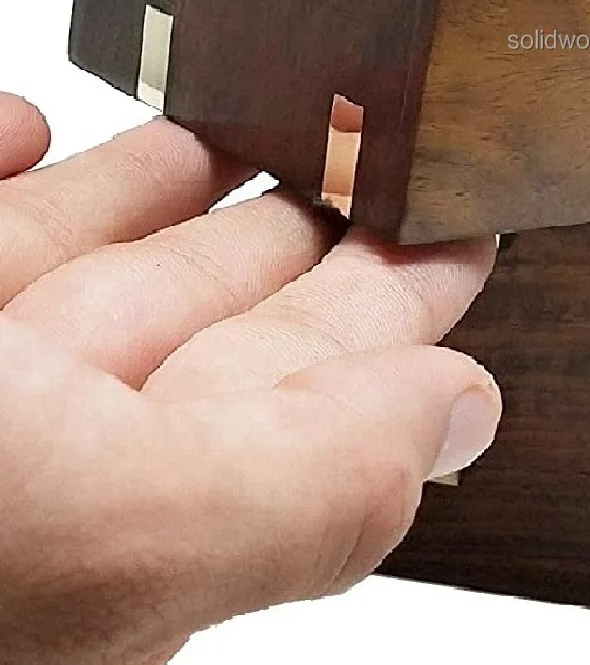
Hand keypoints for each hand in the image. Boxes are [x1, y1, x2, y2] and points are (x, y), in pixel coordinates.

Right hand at [0, 92, 502, 664]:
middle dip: (308, 235)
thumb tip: (466, 417)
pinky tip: (31, 136)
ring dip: (168, 196)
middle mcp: (39, 463)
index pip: (314, 395)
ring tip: (244, 129)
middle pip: (213, 318)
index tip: (469, 223)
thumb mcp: (107, 535)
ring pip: (89, 266)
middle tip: (385, 155)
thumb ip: (308, 485)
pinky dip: (11, 171)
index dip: (402, 304)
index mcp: (123, 531)